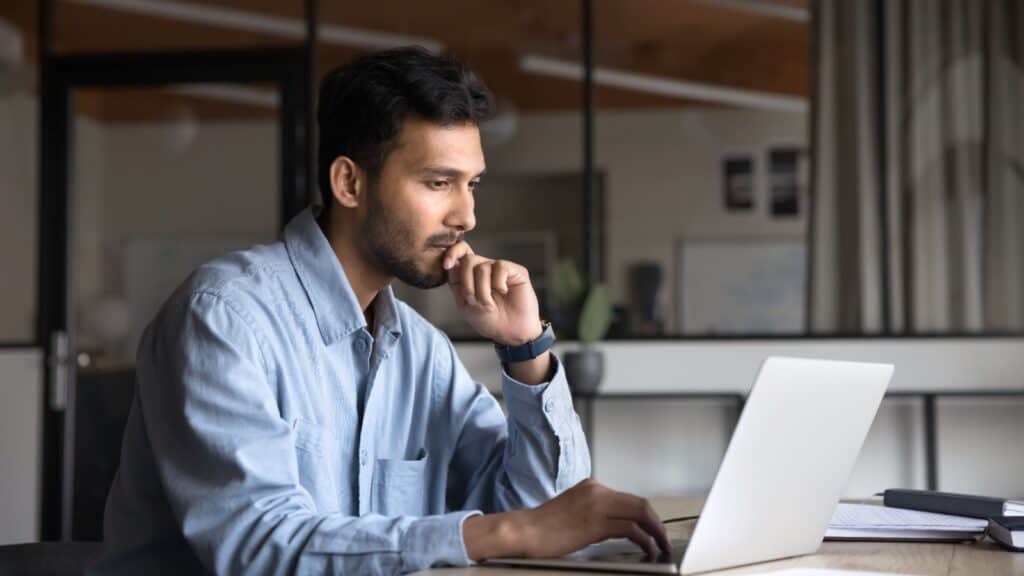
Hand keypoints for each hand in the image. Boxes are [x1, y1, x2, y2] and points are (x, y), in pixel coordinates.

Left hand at [443, 241, 541, 345]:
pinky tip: (504, 292)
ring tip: (489, 306)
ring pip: (482, 267)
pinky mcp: (516, 271)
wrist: (510, 333)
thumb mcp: (465, 305)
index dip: (451, 253)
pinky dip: (498, 283)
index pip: (460, 253)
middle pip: (468, 260)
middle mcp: (485, 268)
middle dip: (467, 283)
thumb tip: (451, 264)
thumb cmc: (489, 321)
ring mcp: (500, 269)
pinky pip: (500, 267)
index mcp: (470, 275)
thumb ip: (457, 284)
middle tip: (473, 301)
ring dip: (482, 291)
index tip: (446, 265)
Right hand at [463, 479, 670, 560]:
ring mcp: (597, 505)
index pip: (628, 498)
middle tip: (664, 538)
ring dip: (656, 532)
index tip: (653, 529)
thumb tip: (614, 527)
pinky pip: (631, 530)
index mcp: (591, 487)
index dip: (645, 515)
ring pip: (640, 513)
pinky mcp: (595, 523)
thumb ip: (593, 512)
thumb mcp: (573, 511)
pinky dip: (645, 540)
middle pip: (640, 503)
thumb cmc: (543, 528)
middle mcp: (597, 491)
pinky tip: (648, 551)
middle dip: (657, 522)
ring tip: (662, 546)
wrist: (524, 530)